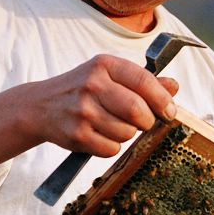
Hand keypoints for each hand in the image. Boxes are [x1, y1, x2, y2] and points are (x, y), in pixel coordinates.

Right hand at [28, 55, 178, 156]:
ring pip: (127, 133)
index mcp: (104, 65)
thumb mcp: (109, 75)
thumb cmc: (83, 89)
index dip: (162, 99)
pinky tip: (100, 135)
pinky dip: (111, 147)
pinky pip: (111, 149)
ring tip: (113, 125)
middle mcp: (92, 85)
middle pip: (137, 110)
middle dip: (146, 121)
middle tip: (142, 122)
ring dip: (127, 134)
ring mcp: (83, 111)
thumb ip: (142, 81)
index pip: (144, 81)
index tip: (169, 111)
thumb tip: (174, 86)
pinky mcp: (76, 135)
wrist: (40, 106)